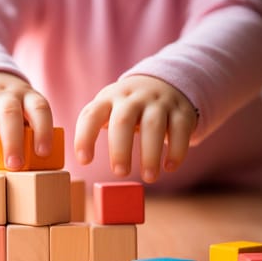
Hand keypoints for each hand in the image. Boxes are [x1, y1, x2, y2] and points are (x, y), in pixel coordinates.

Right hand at [0, 72, 53, 169]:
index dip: (43, 130)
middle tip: (15, 165)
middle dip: (13, 140)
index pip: (39, 109)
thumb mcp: (23, 111)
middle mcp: (3, 93)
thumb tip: (35, 168)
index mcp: (25, 96)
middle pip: (9, 113)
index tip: (43, 153)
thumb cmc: (9, 108)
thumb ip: (28, 132)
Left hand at [74, 75, 197, 182]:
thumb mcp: (107, 108)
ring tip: (149, 178)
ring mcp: (158, 102)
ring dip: (150, 154)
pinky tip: (169, 168)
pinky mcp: (181, 111)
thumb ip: (91, 127)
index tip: (84, 161)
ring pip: (153, 125)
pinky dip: (176, 150)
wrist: (163, 82)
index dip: (85, 137)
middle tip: (120, 173)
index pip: (91, 115)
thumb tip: (80, 161)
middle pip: (123, 121)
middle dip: (120, 149)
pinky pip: (180, 129)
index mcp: (108, 99)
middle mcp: (132, 98)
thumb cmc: (125, 107)